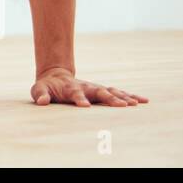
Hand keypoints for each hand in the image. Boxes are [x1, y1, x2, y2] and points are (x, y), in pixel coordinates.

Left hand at [31, 67, 148, 106]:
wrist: (56, 76)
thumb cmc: (47, 87)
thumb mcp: (39, 89)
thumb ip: (40, 95)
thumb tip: (42, 102)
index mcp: (71, 88)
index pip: (76, 94)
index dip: (80, 99)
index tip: (85, 106)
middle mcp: (87, 87)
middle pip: (100, 92)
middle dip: (110, 99)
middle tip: (122, 106)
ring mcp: (96, 88)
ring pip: (112, 91)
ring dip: (124, 97)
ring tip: (136, 104)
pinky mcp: (102, 91)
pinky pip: (118, 93)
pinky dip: (130, 96)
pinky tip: (143, 101)